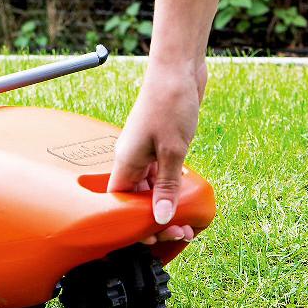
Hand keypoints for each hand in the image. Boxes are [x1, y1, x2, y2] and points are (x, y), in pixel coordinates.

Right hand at [108, 60, 206, 242]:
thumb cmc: (170, 103)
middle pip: (137, 201)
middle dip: (156, 221)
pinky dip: (172, 189)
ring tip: (186, 224)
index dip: (133, 225)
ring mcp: (146, 153)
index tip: (154, 238)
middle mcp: (131, 159)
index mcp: (125, 162)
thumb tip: (160, 219)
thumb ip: (166, 187)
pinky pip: (162, 176)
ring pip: (151, 190)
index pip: (120, 204)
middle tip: (179, 233)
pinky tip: (186, 198)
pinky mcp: (160, 146)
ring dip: (166, 206)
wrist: (179, 68)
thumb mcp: (173, 151)